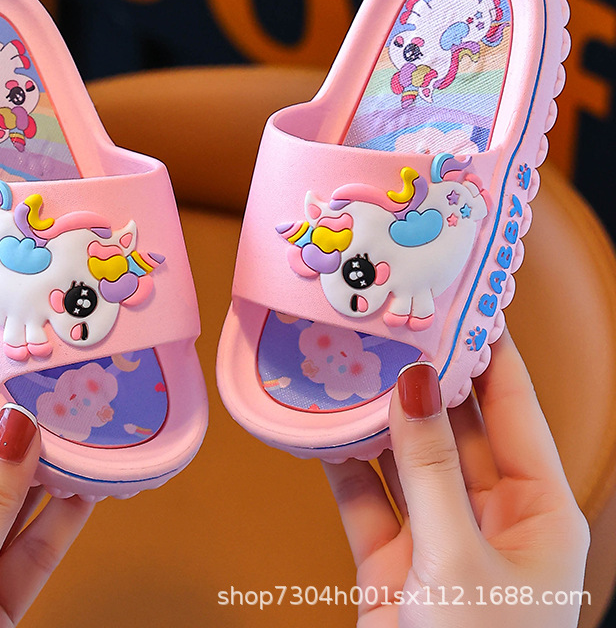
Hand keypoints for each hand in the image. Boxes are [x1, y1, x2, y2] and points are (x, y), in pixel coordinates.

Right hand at [324, 329, 589, 627]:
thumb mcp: (458, 555)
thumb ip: (430, 465)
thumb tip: (416, 380)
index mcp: (539, 509)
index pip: (512, 406)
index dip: (488, 352)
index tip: (458, 300)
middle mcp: (492, 514)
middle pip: (454, 425)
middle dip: (422, 377)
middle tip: (388, 324)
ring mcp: (439, 535)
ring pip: (404, 457)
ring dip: (376, 418)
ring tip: (348, 365)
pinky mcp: (392, 560)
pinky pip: (366, 496)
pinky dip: (342, 465)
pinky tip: (321, 430)